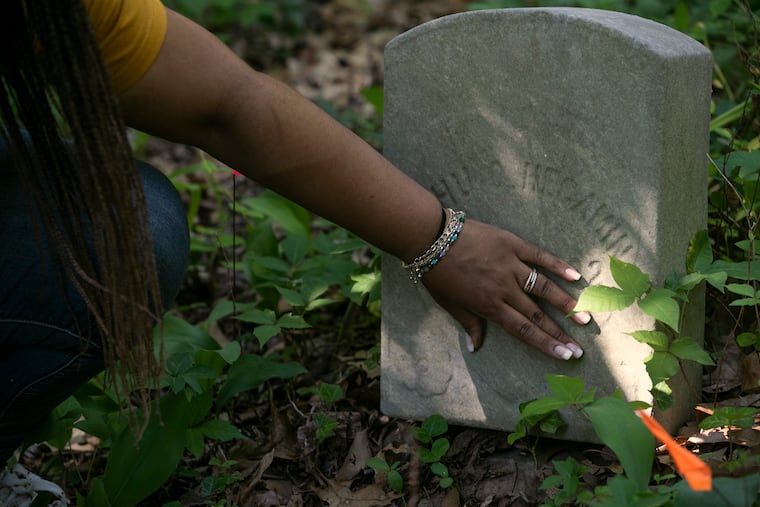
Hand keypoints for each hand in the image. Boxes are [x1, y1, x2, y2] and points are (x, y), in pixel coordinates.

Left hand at [421, 219, 590, 359]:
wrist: (430, 239)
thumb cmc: (437, 274)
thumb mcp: (450, 304)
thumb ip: (468, 324)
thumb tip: (475, 347)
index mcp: (489, 306)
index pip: (523, 330)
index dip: (546, 344)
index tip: (565, 355)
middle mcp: (503, 288)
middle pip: (537, 314)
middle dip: (561, 332)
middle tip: (581, 346)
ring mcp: (509, 265)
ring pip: (543, 287)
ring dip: (566, 303)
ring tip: (586, 316)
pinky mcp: (511, 244)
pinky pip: (539, 256)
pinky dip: (557, 265)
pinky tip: (575, 276)